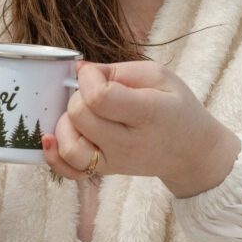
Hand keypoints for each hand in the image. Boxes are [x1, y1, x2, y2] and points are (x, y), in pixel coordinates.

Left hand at [43, 61, 240, 197]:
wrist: (190, 152)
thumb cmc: (175, 108)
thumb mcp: (159, 77)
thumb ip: (118, 70)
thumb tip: (80, 69)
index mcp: (147, 113)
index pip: (100, 98)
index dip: (89, 79)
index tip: (96, 74)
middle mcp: (128, 143)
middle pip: (79, 117)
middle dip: (78, 96)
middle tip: (94, 93)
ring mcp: (113, 162)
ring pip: (69, 148)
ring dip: (65, 124)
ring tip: (82, 115)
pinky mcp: (102, 173)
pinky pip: (68, 171)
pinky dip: (54, 156)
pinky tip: (51, 138)